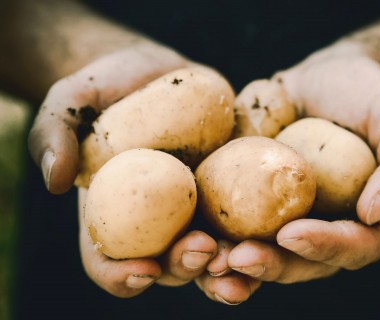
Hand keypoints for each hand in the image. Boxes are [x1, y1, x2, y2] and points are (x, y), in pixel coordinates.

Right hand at [28, 43, 250, 298]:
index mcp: (113, 217)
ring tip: (244, 255)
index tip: (142, 270)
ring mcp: (196, 210)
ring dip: (230, 264)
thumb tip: (56, 180)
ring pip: (213, 253)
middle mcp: (156, 224)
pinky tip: (278, 227)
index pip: (109, 262)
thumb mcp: (71, 102)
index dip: (121, 275)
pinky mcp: (229, 189)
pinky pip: (246, 217)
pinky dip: (261, 229)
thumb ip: (54, 134)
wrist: (153, 72)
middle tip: (203, 250)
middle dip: (187, 267)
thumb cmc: (105, 90)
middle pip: (169, 265)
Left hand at [203, 39, 379, 302]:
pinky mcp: (248, 204)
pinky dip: (206, 238)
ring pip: (258, 257)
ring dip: (229, 268)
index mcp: (364, 223)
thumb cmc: (366, 97)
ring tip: (205, 259)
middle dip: (269, 266)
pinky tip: (185, 237)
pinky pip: (227, 229)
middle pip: (298, 264)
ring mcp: (281, 220)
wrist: (323, 79)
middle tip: (239, 258)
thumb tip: (377, 211)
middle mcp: (321, 230)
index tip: (294, 234)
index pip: (350, 247)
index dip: (324, 247)